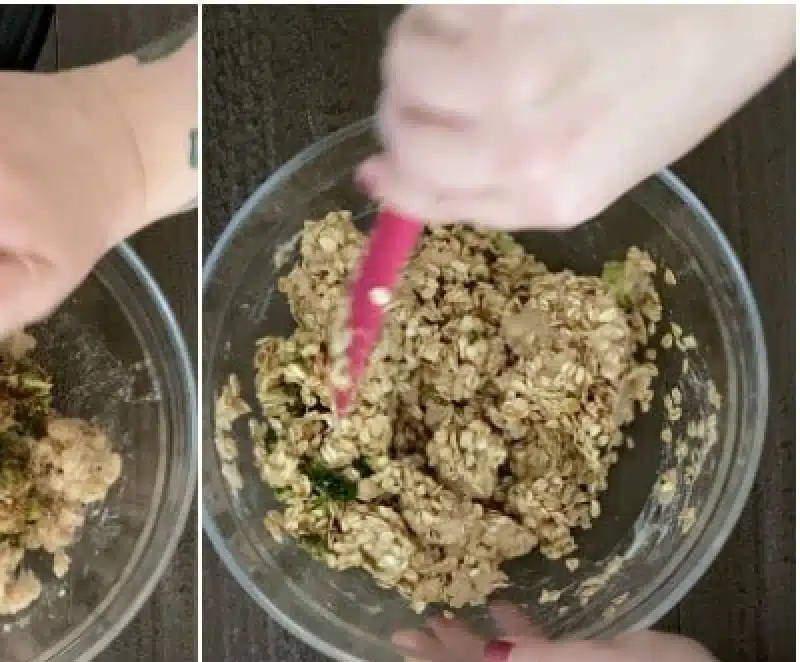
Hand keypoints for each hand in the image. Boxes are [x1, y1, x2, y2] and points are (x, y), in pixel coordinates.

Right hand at [360, 4, 794, 229]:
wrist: (731, 5)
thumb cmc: (672, 86)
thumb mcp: (588, 177)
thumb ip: (488, 191)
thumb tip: (383, 177)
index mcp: (542, 190)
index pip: (418, 188)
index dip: (391, 171)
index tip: (383, 157)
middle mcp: (522, 134)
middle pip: (400, 126)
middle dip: (403, 106)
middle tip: (437, 84)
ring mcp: (513, 58)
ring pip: (404, 57)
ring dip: (421, 44)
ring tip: (474, 33)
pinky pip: (434, 3)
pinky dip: (449, 3)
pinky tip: (496, 3)